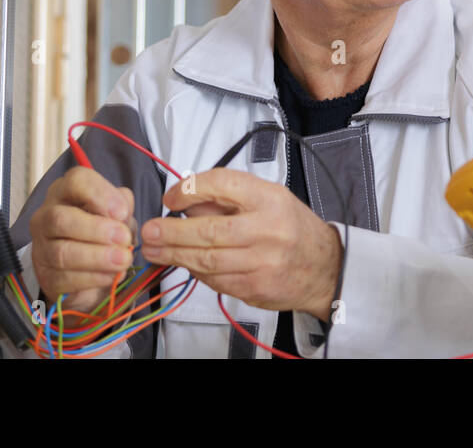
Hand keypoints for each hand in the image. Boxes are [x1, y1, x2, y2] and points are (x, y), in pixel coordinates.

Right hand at [29, 166, 135, 311]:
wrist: (92, 269)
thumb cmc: (105, 231)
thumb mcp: (119, 213)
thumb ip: (122, 206)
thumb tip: (121, 214)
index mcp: (66, 192)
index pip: (75, 181)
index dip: (100, 194)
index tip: (122, 212)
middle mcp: (47, 217)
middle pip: (60, 219)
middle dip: (96, 230)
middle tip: (124, 239)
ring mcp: (42, 248)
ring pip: (62, 252)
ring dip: (97, 257)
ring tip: (123, 260)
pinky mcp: (45, 277)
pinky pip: (64, 279)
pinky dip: (92, 278)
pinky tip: (111, 276)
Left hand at [139, 168, 342, 321]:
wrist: (324, 267)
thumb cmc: (290, 227)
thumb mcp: (269, 198)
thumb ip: (229, 199)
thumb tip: (185, 201)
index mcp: (270, 199)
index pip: (223, 185)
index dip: (190, 189)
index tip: (171, 197)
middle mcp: (268, 230)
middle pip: (209, 231)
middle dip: (172, 232)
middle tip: (148, 230)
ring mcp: (262, 263)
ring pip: (207, 260)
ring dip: (174, 255)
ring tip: (153, 250)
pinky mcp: (255, 288)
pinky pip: (215, 280)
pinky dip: (195, 271)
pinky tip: (182, 264)